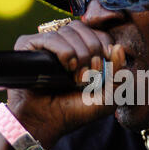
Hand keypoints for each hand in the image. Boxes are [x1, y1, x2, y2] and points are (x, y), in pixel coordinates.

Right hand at [7, 20, 125, 148]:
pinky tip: (67, 67)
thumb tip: (118, 47)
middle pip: (84, 27)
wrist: (46, 121)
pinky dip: (64, 52)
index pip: (98, 32)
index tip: (104, 65)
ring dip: (79, 54)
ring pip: (69, 30)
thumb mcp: (107, 96)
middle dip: (93, 50)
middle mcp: (63, 44)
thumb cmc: (75, 110)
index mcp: (82, 51)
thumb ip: (119, 74)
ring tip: (75, 76)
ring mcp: (45, 44)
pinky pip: (51, 36)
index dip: (104, 44)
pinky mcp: (29, 45)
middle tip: (90, 74)